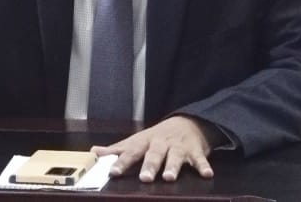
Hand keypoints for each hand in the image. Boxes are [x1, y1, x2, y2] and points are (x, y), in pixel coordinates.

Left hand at [91, 115, 222, 181]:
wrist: (188, 122)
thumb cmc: (158, 137)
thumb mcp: (137, 141)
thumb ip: (117, 149)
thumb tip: (93, 152)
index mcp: (145, 142)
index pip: (131, 152)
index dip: (122, 162)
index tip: (113, 172)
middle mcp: (161, 143)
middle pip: (154, 154)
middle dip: (149, 165)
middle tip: (144, 178)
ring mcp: (178, 147)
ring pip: (175, 156)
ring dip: (172, 166)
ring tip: (168, 178)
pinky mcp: (195, 151)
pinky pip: (200, 159)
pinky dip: (203, 166)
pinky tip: (206, 174)